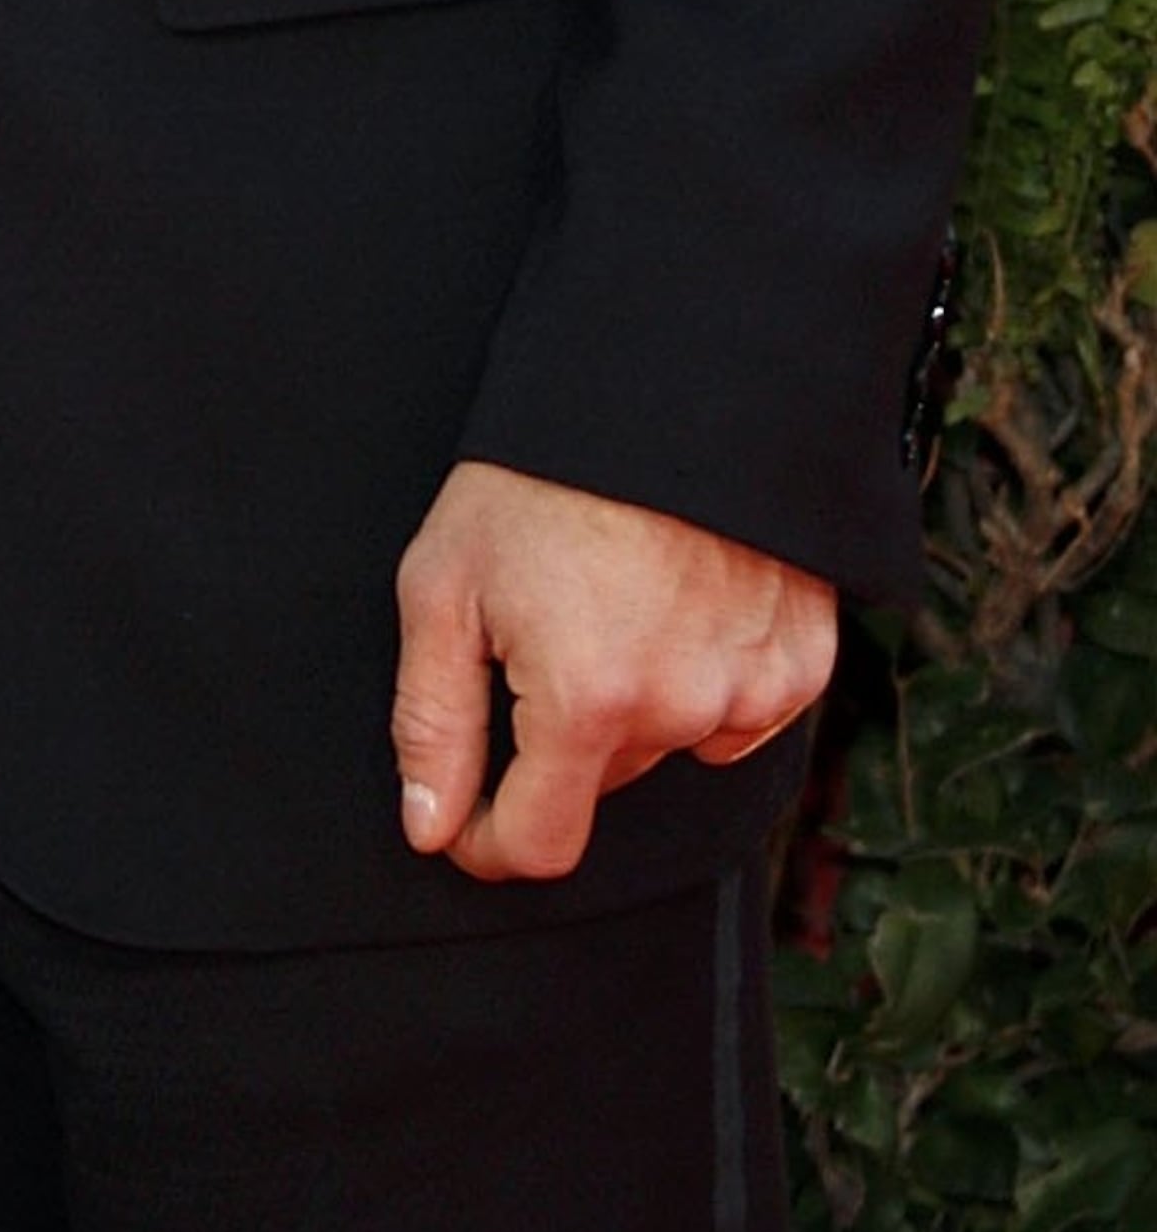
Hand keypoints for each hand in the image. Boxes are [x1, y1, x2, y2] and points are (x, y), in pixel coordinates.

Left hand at [392, 459, 835, 885]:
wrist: (667, 388)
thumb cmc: (542, 480)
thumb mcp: (445, 587)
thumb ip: (434, 722)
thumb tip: (431, 826)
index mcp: (588, 699)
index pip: (541, 843)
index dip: (490, 843)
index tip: (467, 817)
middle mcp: (682, 709)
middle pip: (600, 782)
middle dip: (557, 734)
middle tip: (539, 631)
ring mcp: (752, 688)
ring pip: (667, 744)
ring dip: (634, 703)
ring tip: (611, 600)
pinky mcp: (802, 661)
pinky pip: (738, 713)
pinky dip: (704, 679)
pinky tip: (676, 605)